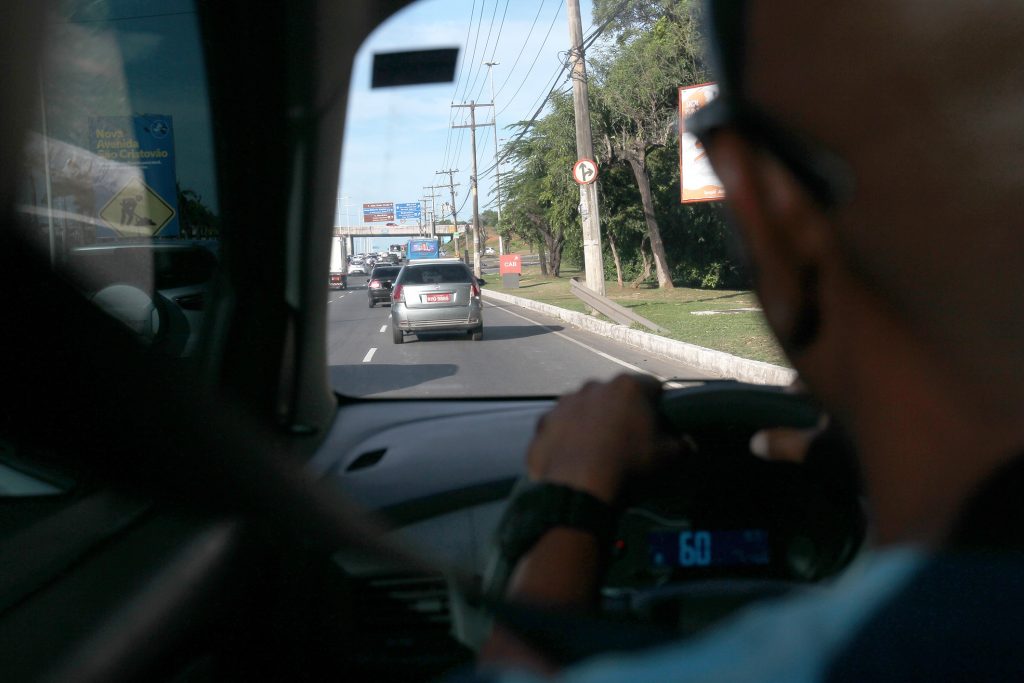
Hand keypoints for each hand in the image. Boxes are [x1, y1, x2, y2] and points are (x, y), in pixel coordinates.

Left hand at [526, 374, 681, 502]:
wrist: (577, 489)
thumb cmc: (628, 467)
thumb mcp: (667, 459)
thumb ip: (683, 446)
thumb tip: (688, 444)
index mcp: (628, 387)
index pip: (652, 386)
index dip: (658, 405)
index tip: (658, 423)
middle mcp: (594, 386)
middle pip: (615, 396)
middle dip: (622, 412)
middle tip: (628, 440)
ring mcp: (564, 402)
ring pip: (585, 408)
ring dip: (592, 422)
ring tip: (598, 451)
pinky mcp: (544, 422)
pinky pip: (561, 426)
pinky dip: (567, 436)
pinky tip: (574, 457)